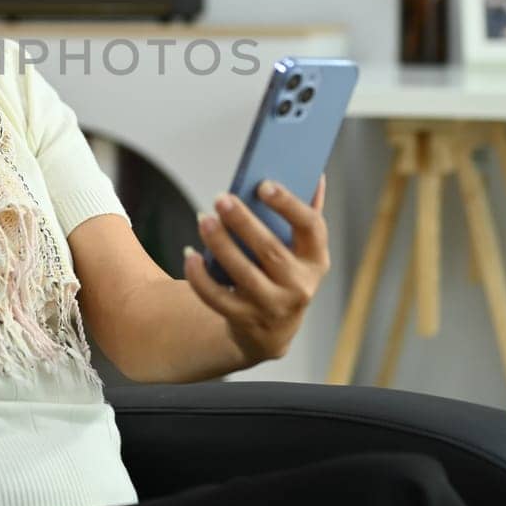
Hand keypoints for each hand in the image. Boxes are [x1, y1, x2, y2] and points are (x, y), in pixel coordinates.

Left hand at [183, 175, 329, 365]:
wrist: (272, 331)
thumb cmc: (284, 273)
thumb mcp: (302, 250)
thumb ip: (308, 213)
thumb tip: (315, 174)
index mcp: (316, 259)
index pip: (311, 227)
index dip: (288, 204)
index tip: (262, 185)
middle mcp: (299, 286)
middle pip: (270, 250)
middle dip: (243, 222)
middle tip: (221, 198)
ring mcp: (272, 306)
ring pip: (242, 273)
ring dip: (220, 244)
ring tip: (203, 219)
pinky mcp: (245, 320)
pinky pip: (217, 297)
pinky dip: (200, 277)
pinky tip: (189, 254)